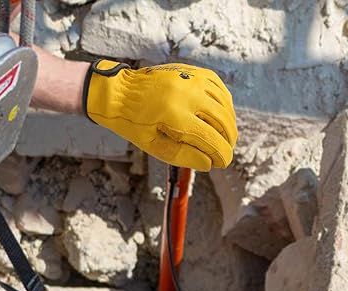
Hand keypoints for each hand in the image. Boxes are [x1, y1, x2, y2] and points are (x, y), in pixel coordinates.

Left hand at [83, 60, 237, 170]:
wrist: (118, 90)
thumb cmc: (132, 121)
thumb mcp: (152, 145)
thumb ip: (182, 156)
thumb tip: (209, 163)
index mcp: (175, 114)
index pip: (211, 139)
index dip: (222, 155)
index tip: (223, 163)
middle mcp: (187, 94)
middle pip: (223, 121)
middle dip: (228, 141)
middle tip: (224, 151)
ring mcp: (191, 79)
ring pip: (224, 104)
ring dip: (229, 123)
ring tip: (224, 136)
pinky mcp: (192, 71)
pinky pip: (219, 88)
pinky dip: (224, 103)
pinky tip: (220, 115)